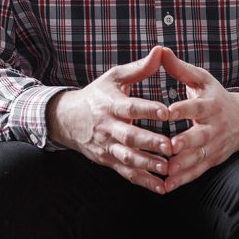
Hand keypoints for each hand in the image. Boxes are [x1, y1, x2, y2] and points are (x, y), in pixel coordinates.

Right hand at [47, 46, 173, 192]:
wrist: (68, 119)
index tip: (166, 111)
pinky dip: (143, 181)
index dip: (148, 109)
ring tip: (166, 168)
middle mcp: (108, 127)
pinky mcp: (108, 160)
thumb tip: (160, 51)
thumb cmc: (97, 95)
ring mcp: (107, 146)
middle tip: (171, 146)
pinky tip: (161, 187)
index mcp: (112, 105)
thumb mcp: (114, 78)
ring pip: (127, 158)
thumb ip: (139, 68)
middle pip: (129, 136)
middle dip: (150, 142)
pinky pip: (126, 173)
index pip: (131, 107)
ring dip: (147, 165)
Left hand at [157, 47, 238, 192]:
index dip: (182, 109)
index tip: (167, 111)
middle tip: (170, 146)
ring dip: (182, 166)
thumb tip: (160, 50)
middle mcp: (214, 127)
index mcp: (210, 105)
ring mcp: (214, 146)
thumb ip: (180, 68)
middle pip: (200, 136)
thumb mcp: (201, 79)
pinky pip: (197, 172)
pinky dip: (182, 180)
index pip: (196, 107)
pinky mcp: (212, 160)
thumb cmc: (215, 96)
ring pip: (198, 158)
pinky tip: (166, 186)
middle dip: (186, 142)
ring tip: (165, 172)